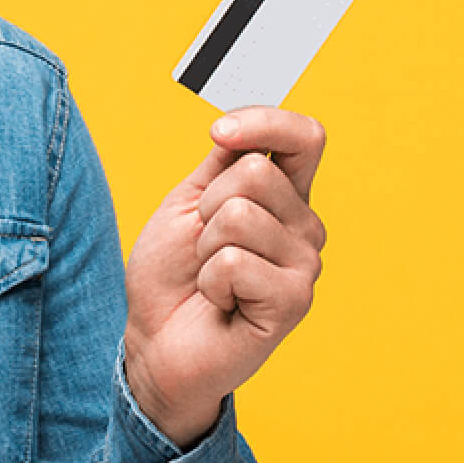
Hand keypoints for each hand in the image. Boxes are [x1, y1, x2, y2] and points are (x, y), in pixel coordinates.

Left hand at [123, 106, 327, 447]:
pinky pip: (233, 262)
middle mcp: (306, 227)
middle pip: (253, 172)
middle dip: (206, 207)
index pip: (304, 137)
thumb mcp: (189, 203)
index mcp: (285, 197)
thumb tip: (237, 122)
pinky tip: (220, 302)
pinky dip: (209, 281)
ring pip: (238, 216)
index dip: (263, 121)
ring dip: (204, 248)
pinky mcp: (294, 302)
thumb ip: (223, 163)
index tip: (218, 133)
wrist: (158, 341)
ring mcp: (305, 265)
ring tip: (211, 277)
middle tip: (204, 247)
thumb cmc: (174, 272)